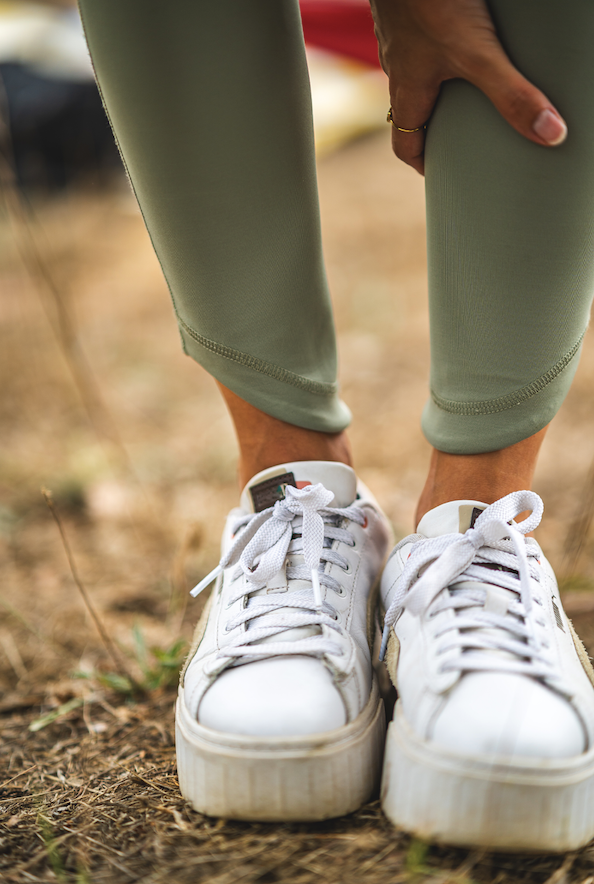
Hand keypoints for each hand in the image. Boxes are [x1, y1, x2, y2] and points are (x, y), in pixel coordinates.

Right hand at [369, 0, 566, 173]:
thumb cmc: (430, 2)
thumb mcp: (478, 55)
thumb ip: (512, 95)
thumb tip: (550, 135)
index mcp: (407, 89)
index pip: (405, 142)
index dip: (423, 161)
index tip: (440, 171)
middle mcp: (399, 65)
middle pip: (412, 107)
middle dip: (435, 121)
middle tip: (461, 130)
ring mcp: (401, 34)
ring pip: (417, 70)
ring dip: (438, 81)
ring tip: (468, 82)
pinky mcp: (409, 7)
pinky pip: (421, 36)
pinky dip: (439, 43)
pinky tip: (460, 30)